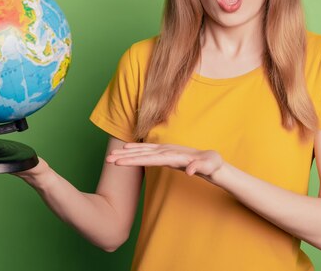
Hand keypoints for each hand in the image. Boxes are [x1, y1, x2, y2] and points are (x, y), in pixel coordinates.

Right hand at [106, 142, 223, 180]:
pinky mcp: (165, 154)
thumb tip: (191, 171)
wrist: (212, 160)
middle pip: (142, 153)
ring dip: (126, 154)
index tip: (119, 162)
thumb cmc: (212, 164)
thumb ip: (200, 166)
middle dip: (125, 157)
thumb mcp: (210, 165)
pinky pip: (147, 151)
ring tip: (111, 156)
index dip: (134, 159)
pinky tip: (126, 150)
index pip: (150, 158)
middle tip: (108, 159)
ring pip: (142, 151)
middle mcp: (167, 151)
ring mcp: (165, 151)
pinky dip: (136, 150)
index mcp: (173, 155)